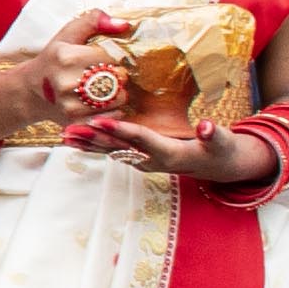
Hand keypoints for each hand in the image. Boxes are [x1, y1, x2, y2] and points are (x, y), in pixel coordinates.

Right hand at [0, 8, 128, 141]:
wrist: (31, 91)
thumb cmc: (53, 60)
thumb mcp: (67, 35)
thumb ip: (94, 21)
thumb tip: (123, 24)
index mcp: (66, 57)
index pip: (111, 56)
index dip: (113, 59)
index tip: (103, 61)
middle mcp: (67, 82)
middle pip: (118, 78)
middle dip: (118, 76)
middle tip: (105, 76)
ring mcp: (70, 105)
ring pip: (118, 98)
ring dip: (117, 94)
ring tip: (103, 90)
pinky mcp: (76, 122)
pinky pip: (111, 116)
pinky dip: (112, 111)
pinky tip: (100, 105)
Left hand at [61, 116, 271, 186]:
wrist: (221, 166)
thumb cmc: (223, 150)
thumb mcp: (224, 142)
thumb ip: (214, 134)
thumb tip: (206, 126)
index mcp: (170, 153)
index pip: (141, 139)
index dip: (121, 129)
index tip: (100, 120)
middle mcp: (152, 160)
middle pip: (119, 148)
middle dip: (94, 139)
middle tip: (69, 129)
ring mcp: (145, 161)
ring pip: (112, 151)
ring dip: (88, 144)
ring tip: (64, 135)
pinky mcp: (141, 158)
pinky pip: (114, 150)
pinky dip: (95, 144)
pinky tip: (78, 138)